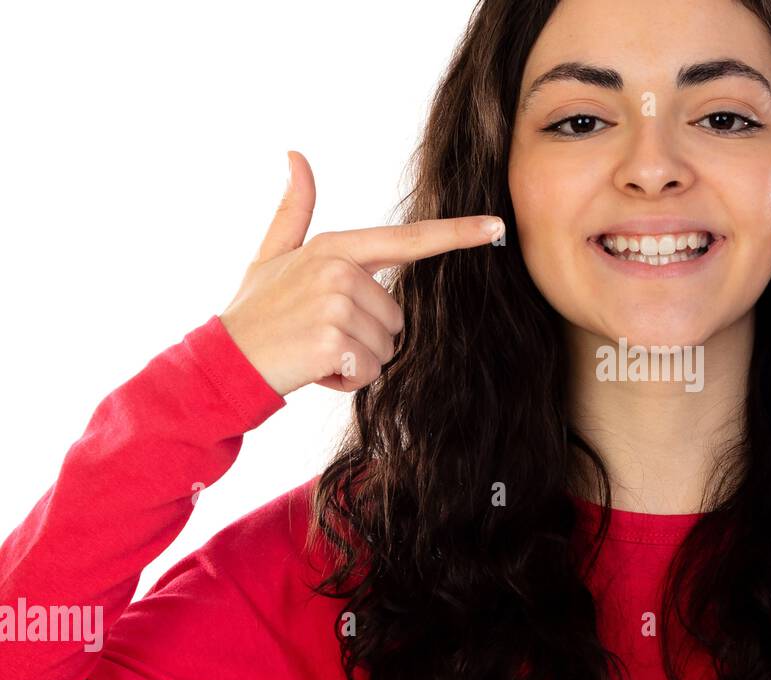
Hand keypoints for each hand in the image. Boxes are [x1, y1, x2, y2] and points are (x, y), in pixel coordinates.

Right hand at [219, 150, 504, 395]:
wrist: (222, 362)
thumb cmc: (255, 312)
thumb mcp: (272, 256)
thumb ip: (294, 210)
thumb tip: (296, 155)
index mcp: (336, 248)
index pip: (409, 240)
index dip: (457, 233)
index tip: (496, 226)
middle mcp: (341, 271)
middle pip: (398, 318)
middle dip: (367, 336)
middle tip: (321, 334)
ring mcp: (337, 305)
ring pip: (387, 347)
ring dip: (357, 360)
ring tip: (315, 350)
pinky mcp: (334, 342)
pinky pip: (371, 370)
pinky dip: (348, 380)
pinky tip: (315, 368)